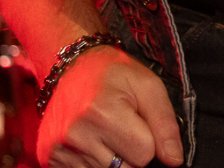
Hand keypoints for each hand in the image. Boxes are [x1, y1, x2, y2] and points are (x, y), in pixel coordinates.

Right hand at [37, 45, 183, 167]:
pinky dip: (93, 162)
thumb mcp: (148, 86)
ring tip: (105, 132)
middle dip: (130, 153)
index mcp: (104, 112)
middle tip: (121, 127)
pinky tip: (91, 141)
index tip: (138, 122)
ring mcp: (59, 148)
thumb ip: (165, 124)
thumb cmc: (111, 74)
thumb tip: (174, 160)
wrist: (70, 66)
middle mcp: (77, 133)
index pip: (144, 155)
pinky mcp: (49, 157)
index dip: (147, 139)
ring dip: (112, 159)